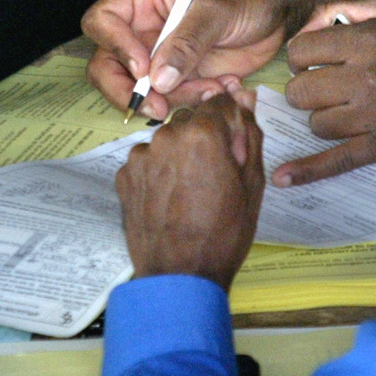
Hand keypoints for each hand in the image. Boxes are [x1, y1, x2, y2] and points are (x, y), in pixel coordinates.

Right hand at [84, 0, 294, 120]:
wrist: (283, 4)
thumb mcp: (218, 7)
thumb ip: (187, 41)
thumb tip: (157, 79)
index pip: (102, 20)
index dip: (113, 46)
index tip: (142, 68)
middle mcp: (144, 27)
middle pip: (107, 63)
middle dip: (127, 91)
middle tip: (157, 108)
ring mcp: (161, 54)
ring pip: (140, 89)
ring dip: (170, 99)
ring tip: (210, 90)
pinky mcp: (183, 75)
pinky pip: (172, 98)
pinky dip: (193, 101)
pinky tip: (223, 87)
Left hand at [117, 94, 264, 288]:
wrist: (179, 277)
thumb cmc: (224, 233)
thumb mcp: (252, 184)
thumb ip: (249, 134)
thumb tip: (247, 98)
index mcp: (202, 133)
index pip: (221, 103)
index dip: (233, 124)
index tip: (235, 149)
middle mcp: (166, 135)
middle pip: (192, 121)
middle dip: (205, 138)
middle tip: (215, 177)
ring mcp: (140, 155)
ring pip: (168, 141)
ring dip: (180, 155)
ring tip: (190, 194)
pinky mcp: (124, 175)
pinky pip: (148, 162)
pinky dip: (159, 173)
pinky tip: (170, 201)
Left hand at [274, 0, 375, 184]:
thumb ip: (348, 8)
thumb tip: (311, 20)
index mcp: (365, 43)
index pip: (301, 51)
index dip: (302, 56)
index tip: (312, 60)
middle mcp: (364, 80)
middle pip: (301, 92)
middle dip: (307, 89)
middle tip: (324, 88)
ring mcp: (373, 117)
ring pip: (315, 124)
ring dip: (322, 118)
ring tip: (343, 110)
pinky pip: (336, 161)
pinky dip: (307, 171)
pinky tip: (282, 178)